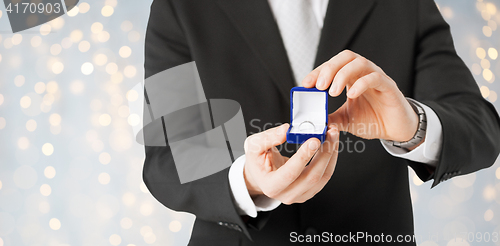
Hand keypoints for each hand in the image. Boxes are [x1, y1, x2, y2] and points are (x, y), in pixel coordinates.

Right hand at [243, 124, 338, 204]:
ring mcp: (301, 195)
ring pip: (323, 177)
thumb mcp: (254, 146)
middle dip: (325, 153)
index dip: (303, 156)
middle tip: (330, 133)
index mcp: (271, 186)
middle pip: (312, 177)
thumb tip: (287, 130)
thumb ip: (268, 138)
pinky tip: (331, 145)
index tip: (314, 140)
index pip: (290, 173)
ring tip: (333, 136)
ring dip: (331, 154)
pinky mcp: (310, 191)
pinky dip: (331, 159)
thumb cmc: (257, 161)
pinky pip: (325, 176)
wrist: (260, 174)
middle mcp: (287, 194)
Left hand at [302, 50, 418, 141]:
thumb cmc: (373, 120)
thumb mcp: (345, 120)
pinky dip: (361, 84)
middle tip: (318, 85)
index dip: (318, 72)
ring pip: (360, 63)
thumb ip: (330, 118)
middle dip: (329, 68)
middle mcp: (364, 73)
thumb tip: (312, 120)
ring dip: (342, 74)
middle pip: (346, 57)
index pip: (333, 65)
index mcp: (352, 77)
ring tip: (332, 92)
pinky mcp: (389, 87)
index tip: (305, 84)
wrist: (396, 131)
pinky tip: (351, 95)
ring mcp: (377, 78)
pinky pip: (375, 78)